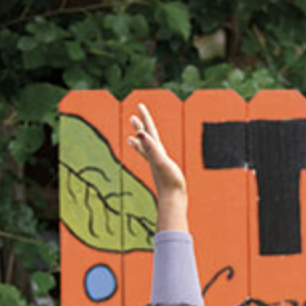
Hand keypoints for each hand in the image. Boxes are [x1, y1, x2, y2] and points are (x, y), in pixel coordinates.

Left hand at [128, 102, 188, 232]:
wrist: (173, 199)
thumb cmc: (169, 181)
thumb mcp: (160, 161)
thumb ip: (150, 147)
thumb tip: (138, 133)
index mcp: (154, 151)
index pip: (148, 131)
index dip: (144, 118)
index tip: (139, 106)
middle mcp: (154, 156)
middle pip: (146, 138)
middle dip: (140, 126)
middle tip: (132, 117)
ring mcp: (158, 164)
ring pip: (148, 148)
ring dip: (142, 140)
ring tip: (136, 135)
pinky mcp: (163, 172)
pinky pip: (156, 159)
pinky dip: (152, 154)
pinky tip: (154, 155)